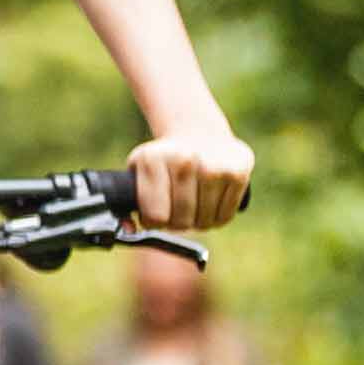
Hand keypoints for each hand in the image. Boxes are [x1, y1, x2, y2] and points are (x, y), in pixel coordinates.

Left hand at [129, 121, 254, 231]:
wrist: (199, 133)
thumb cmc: (163, 161)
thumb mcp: (138, 174)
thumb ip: (126, 206)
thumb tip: (128, 231)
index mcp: (153, 160)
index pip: (156, 217)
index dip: (155, 222)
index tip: (155, 214)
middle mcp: (184, 161)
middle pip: (181, 222)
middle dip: (176, 223)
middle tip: (175, 210)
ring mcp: (214, 166)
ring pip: (204, 223)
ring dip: (197, 221)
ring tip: (192, 204)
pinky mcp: (238, 172)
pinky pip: (224, 217)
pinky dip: (216, 217)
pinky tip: (209, 202)